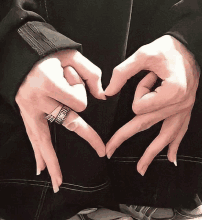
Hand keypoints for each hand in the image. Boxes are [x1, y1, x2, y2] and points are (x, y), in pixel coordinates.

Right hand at [15, 50, 105, 192]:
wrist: (23, 52)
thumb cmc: (50, 52)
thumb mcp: (73, 55)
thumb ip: (92, 74)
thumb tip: (103, 95)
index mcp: (49, 83)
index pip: (79, 103)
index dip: (84, 94)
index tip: (77, 83)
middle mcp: (38, 99)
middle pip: (68, 119)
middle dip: (86, 131)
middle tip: (101, 150)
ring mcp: (29, 109)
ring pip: (44, 140)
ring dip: (52, 162)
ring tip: (58, 181)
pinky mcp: (26, 113)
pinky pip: (32, 137)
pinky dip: (38, 154)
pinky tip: (41, 168)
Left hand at [105, 35, 199, 175]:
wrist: (191, 48)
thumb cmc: (170, 49)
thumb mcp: (144, 54)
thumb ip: (123, 72)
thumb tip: (108, 91)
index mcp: (171, 92)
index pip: (140, 105)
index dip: (138, 91)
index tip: (146, 78)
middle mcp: (179, 105)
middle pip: (146, 125)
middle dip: (124, 138)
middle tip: (110, 150)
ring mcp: (183, 110)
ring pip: (165, 137)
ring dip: (151, 153)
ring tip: (140, 168)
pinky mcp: (185, 110)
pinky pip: (181, 132)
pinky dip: (175, 147)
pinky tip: (171, 159)